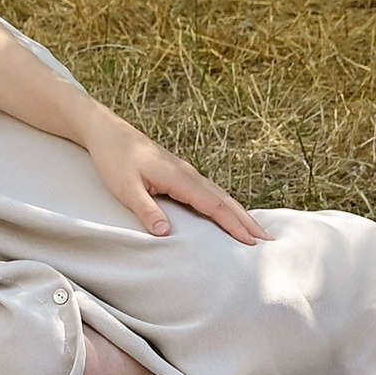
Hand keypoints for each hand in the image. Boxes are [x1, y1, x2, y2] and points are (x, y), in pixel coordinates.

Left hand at [83, 119, 268, 245]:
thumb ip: (146, 209)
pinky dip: (225, 205)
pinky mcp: (180, 174)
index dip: (234, 224)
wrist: (107, 132)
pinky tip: (227, 214)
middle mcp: (189, 174)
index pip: (214, 205)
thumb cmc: (114, 159)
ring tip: (255, 231)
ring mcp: (186, 173)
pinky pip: (209, 193)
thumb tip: (166, 233)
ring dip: (238, 213)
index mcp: (180, 177)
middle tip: (268, 241)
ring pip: (219, 195)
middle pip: (225, 200)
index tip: (252, 242)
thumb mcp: (125, 188)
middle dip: (247, 220)